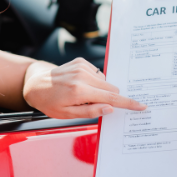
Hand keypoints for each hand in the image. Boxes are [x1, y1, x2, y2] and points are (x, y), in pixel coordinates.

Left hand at [23, 58, 145, 118]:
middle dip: (108, 97)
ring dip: (99, 89)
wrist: (35, 84)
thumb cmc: (49, 102)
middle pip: (110, 88)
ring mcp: (81, 66)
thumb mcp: (67, 115)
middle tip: (91, 103)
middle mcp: (82, 76)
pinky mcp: (80, 61)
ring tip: (82, 94)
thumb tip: (110, 109)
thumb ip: (90, 112)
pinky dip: (93, 81)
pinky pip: (97, 73)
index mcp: (79, 91)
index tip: (141, 105)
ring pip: (104, 81)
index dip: (127, 103)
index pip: (110, 98)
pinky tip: (80, 84)